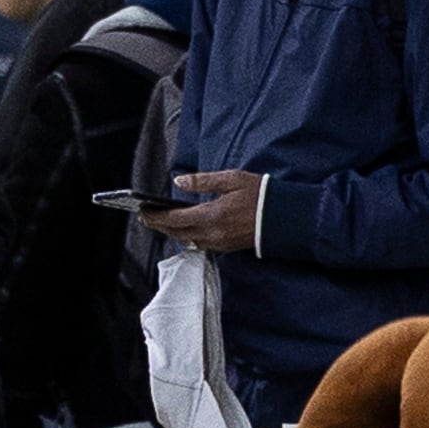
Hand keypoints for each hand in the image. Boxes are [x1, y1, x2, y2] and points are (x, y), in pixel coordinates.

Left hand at [138, 168, 264, 253]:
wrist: (287, 218)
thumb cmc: (261, 195)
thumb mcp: (232, 179)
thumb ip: (203, 181)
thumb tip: (179, 181)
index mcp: (212, 216)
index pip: (174, 220)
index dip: (155, 217)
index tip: (141, 211)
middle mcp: (213, 234)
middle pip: (176, 233)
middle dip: (159, 225)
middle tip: (145, 216)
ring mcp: (220, 243)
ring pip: (187, 240)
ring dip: (172, 231)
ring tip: (161, 221)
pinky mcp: (227, 248)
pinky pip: (200, 244)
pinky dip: (188, 236)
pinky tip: (185, 227)